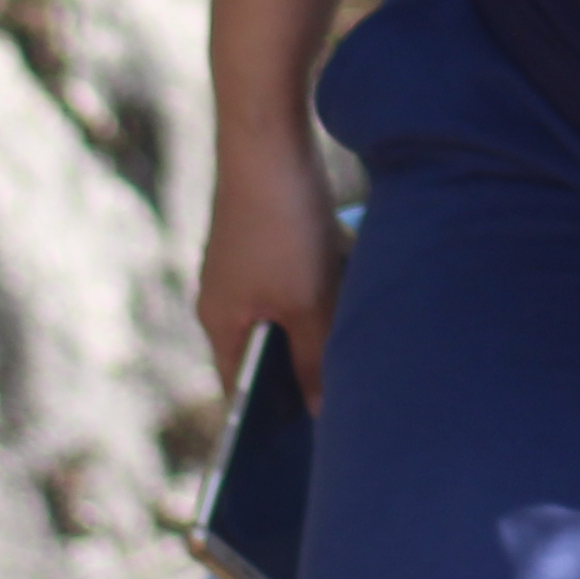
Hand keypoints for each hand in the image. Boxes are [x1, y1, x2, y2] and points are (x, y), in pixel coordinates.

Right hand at [195, 127, 349, 412]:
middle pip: (270, 351)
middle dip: (309, 365)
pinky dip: (327, 281)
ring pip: (292, 310)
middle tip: (351, 388)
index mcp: (221, 321)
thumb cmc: (281, 223)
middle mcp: (225, 296)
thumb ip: (314, 361)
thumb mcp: (306, 303)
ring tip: (358, 321)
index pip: (241, 390)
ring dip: (324, 317)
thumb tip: (321, 412)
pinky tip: (355, 269)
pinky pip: (301, 276)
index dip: (272, 418)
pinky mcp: (269, 237)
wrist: (270, 136)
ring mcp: (246, 265)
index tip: (308, 441)